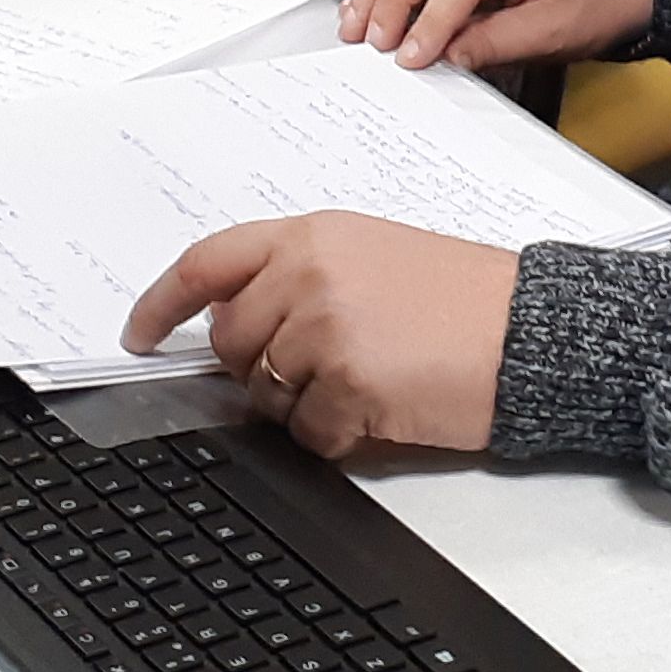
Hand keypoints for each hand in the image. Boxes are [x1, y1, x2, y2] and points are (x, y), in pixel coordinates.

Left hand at [125, 215, 514, 456]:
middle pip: (231, 343)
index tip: (139, 332)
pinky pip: (307, 434)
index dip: (161, 303)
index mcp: (311, 236)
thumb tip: (237, 323)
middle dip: (261, 367)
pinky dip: (338, 435)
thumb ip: (299, 274)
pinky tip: (382, 408)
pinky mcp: (349, 385)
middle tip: (320, 366)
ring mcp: (326, 331)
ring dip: (303, 404)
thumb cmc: (464, 298)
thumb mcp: (373, 255)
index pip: (206, 264)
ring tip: (367, 380)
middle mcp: (308, 276)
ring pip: (265, 394)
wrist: (531, 330)